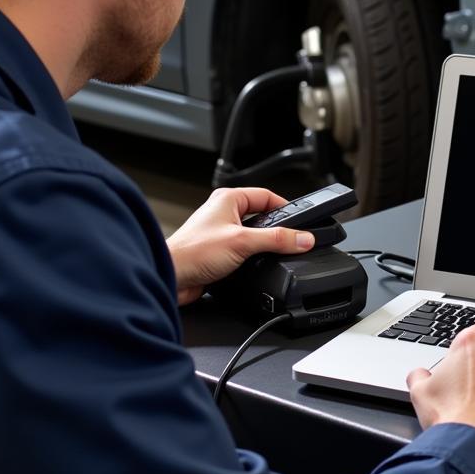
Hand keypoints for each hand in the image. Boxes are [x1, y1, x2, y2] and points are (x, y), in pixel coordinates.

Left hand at [165, 187, 314, 305]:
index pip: (266, 196)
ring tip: (270, 254)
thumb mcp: (243, 242)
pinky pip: (244, 251)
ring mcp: (220, 232)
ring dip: (262, 246)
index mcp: (228, 198)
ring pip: (253, 236)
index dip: (285, 207)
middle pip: (261, 216)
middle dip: (275, 230)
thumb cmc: (192, 252)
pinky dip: (252, 258)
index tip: (301, 222)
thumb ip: (277, 240)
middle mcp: (223, 212)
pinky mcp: (218, 252)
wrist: (171, 277)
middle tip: (289, 239)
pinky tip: (255, 266)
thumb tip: (303, 238)